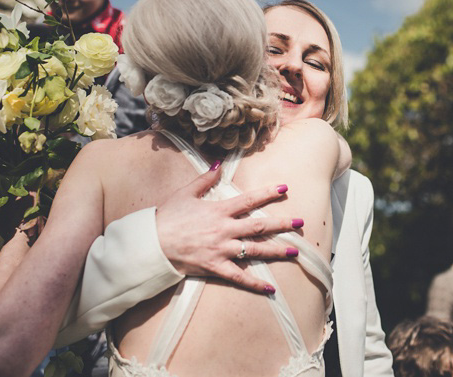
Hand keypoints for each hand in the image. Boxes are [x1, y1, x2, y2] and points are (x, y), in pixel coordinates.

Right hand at [155, 164, 302, 292]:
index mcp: (218, 210)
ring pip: (254, 251)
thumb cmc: (167, 216)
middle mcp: (224, 230)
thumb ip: (205, 179)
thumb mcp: (185, 193)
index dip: (268, 194)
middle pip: (259, 227)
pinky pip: (238, 277)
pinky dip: (255, 283)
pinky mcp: (215, 267)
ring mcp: (221, 250)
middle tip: (301, 223)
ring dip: (276, 251)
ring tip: (295, 252)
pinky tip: (270, 288)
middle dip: (282, 224)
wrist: (152, 243)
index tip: (285, 189)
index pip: (249, 200)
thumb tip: (218, 164)